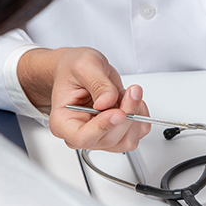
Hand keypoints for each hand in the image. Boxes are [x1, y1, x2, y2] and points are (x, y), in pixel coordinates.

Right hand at [18, 47, 149, 151]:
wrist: (81, 71)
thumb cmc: (73, 70)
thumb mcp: (84, 66)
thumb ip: (97, 83)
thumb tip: (107, 101)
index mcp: (63, 122)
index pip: (82, 137)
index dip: (103, 128)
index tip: (118, 112)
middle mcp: (82, 133)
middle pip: (109, 139)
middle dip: (126, 114)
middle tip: (132, 91)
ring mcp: (101, 135)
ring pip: (126, 140)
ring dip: (135, 115)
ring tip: (127, 94)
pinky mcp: (117, 132)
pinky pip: (138, 133)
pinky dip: (141, 116)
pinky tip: (131, 100)